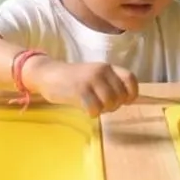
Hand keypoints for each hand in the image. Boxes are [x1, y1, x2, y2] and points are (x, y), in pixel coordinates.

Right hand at [23, 58, 138, 116]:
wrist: (48, 75)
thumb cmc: (73, 79)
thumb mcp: (95, 76)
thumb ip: (110, 83)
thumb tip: (126, 100)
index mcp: (107, 67)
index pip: (130, 78)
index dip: (131, 93)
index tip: (125, 101)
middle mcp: (101, 71)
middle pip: (120, 96)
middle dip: (113, 106)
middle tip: (102, 106)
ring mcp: (91, 80)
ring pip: (109, 103)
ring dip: (103, 110)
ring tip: (93, 106)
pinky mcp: (80, 90)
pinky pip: (95, 109)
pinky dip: (92, 113)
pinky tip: (85, 109)